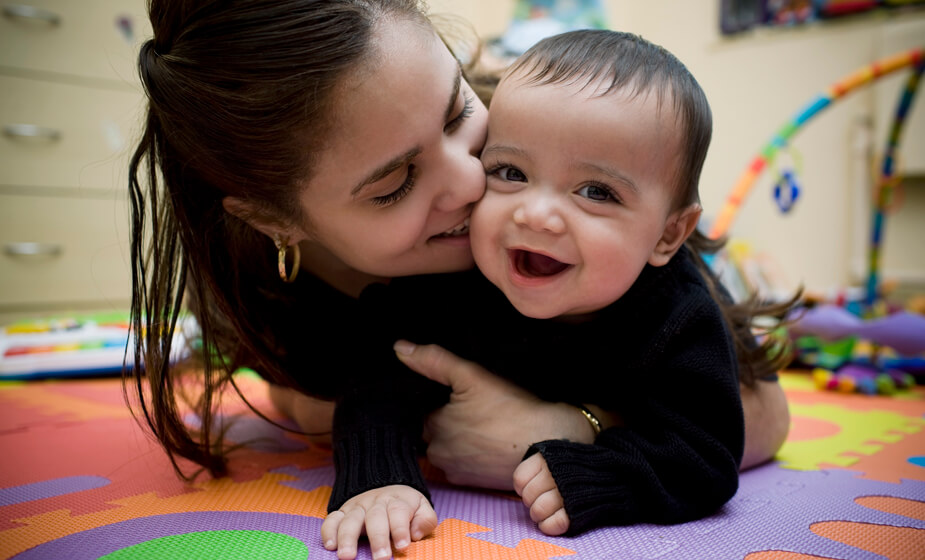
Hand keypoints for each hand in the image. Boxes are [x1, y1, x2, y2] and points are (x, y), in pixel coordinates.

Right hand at [320, 485, 436, 559]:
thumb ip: (425, 520)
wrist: (387, 487)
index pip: (398, 513)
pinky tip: (330, 546)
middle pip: (375, 518)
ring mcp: (357, 507)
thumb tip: (415, 533)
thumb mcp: (421, 508)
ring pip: (351, 519)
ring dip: (348, 537)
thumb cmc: (405, 507)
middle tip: (381, 558)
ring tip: (347, 556)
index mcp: (397, 502)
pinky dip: (329, 531)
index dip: (400, 529)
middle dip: (377, 538)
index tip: (403, 546)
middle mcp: (376, 503)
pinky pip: (332, 519)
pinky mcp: (343, 512)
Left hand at [393, 341, 594, 489]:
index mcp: (432, 427)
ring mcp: (457, 471)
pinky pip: (465, 463)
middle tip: (473, 406)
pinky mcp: (475, 483)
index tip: (456, 393)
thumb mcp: (472, 376)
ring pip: (448, 447)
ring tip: (483, 422)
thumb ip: (434, 361)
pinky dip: (473, 452)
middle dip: (447, 419)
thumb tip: (400, 349)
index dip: (438, 399)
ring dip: (459, 436)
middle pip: (433, 430)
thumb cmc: (511, 411)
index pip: (422, 410)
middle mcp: (438, 454)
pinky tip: (490, 439)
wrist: (548, 445)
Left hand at [513, 454, 569, 535]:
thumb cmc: (577, 465)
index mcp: (547, 459)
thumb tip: (521, 486)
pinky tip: (551, 522)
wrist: (611, 472)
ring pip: (538, 511)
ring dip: (538, 516)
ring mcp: (564, 493)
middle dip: (531, 503)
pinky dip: (548, 526)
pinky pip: (553, 524)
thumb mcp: (556, 453)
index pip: (519, 479)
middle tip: (540, 501)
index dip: (522, 488)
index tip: (531, 488)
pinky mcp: (575, 511)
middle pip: (527, 497)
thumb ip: (538, 465)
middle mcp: (554, 474)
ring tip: (545, 513)